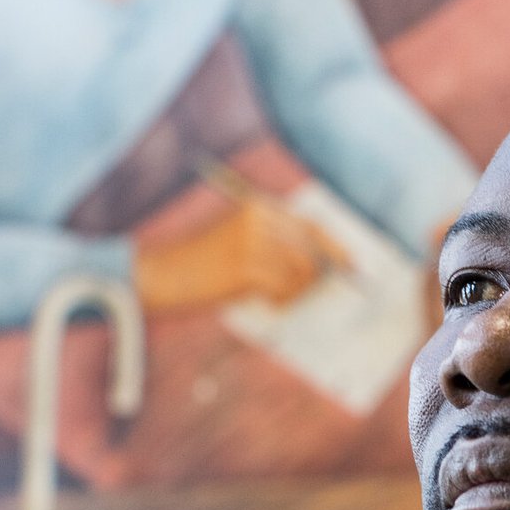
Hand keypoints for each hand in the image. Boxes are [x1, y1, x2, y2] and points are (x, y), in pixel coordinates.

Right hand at [135, 196, 351, 311]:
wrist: (158, 273)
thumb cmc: (199, 262)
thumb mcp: (237, 239)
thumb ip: (273, 243)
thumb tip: (318, 265)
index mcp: (258, 206)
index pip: (310, 226)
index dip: (334, 247)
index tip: (350, 265)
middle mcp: (259, 217)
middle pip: (313, 247)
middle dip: (323, 273)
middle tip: (327, 291)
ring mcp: (254, 241)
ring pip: (303, 270)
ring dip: (299, 290)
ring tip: (279, 298)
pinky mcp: (247, 266)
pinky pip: (284, 287)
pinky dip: (283, 300)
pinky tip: (269, 302)